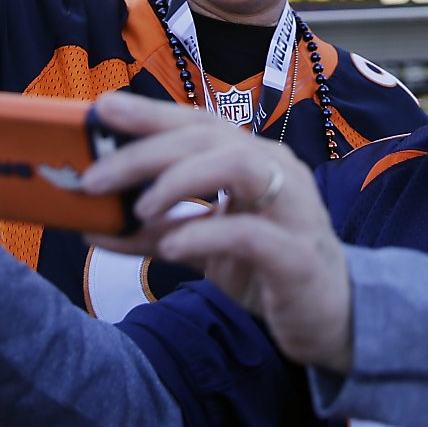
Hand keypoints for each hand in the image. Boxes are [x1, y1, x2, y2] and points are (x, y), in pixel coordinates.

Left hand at [82, 94, 352, 373]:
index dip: (151, 113)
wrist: (334, 317)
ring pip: (236, 165)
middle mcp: (277, 171)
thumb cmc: (268, 270)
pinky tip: (171, 244)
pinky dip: (204, 233)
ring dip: (179, 180)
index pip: (199, 123)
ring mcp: (292, 209)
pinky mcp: (297, 255)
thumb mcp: (205, 247)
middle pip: (208, 139)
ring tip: (138, 207)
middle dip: (145, 152)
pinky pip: (249, 233)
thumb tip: (96, 225)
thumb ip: (158, 230)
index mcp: (255, 160)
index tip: (102, 108)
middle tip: (93, 176)